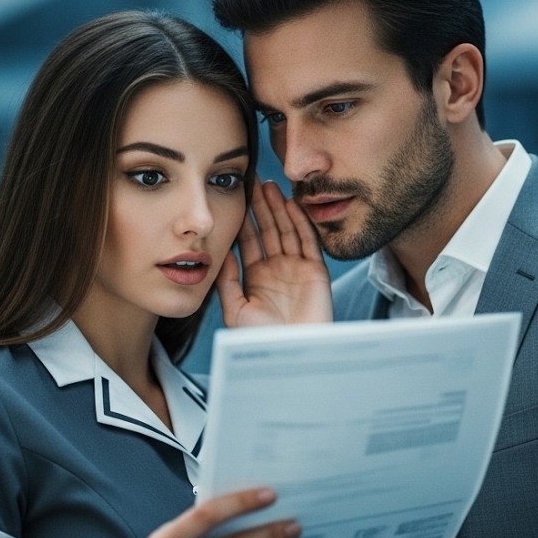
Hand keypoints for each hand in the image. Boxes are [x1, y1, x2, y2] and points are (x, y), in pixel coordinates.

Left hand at [216, 179, 332, 326]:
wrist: (289, 355)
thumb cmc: (260, 339)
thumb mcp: (235, 310)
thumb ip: (228, 281)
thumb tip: (222, 252)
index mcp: (257, 277)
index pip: (251, 241)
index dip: (245, 219)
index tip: (238, 197)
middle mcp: (278, 269)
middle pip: (270, 230)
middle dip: (262, 207)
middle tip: (255, 181)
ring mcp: (298, 269)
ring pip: (288, 231)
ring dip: (279, 208)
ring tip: (270, 185)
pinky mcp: (316, 272)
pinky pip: (308, 241)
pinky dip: (300, 222)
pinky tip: (291, 204)